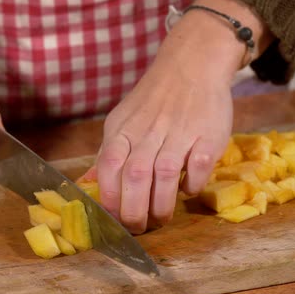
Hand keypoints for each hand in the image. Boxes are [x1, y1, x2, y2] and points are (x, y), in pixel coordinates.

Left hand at [95, 0, 272, 233]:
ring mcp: (179, 132)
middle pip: (135, 176)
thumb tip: (86, 183)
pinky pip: (198, 167)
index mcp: (123, 130)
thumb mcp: (121, 122)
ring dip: (162, 205)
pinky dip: (192, 185)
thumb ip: (107, 155)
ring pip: (165, 175)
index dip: (109, 197)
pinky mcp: (207, 135)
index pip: (108, 166)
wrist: (190, 65)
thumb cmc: (153, 100)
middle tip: (138, 228)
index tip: (114, 219)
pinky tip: (186, 190)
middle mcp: (148, 131)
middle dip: (134, 210)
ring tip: (160, 219)